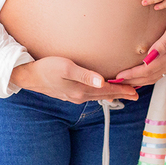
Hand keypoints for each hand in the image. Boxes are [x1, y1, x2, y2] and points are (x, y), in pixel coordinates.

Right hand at [10, 57, 138, 102]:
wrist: (29, 76)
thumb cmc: (47, 68)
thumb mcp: (66, 67)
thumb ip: (85, 75)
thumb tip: (102, 82)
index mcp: (81, 90)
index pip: (107, 90)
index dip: (123, 90)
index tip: (136, 91)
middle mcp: (80, 96)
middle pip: (105, 95)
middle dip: (121, 94)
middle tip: (136, 94)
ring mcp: (74, 97)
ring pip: (98, 97)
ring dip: (112, 95)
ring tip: (123, 94)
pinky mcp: (69, 94)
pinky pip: (90, 96)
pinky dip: (101, 94)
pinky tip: (102, 93)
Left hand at [112, 7, 165, 85]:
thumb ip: (164, 42)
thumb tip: (150, 55)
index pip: (147, 70)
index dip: (132, 74)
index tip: (118, 76)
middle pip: (148, 77)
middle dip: (131, 81)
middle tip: (114, 83)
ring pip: (152, 78)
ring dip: (137, 82)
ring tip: (123, 83)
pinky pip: (157, 74)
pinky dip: (146, 78)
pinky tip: (138, 78)